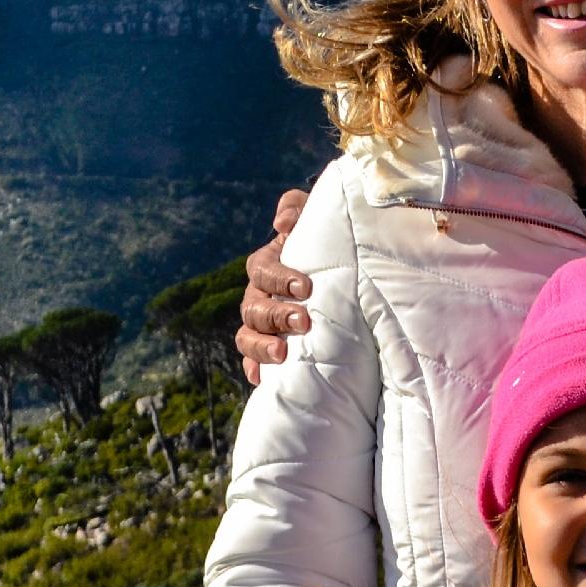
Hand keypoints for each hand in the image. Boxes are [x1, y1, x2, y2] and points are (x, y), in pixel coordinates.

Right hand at [238, 190, 313, 384]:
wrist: (338, 271)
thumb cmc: (325, 241)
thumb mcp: (315, 218)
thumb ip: (297, 207)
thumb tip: (282, 221)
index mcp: (267, 264)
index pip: (262, 270)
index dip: (279, 278)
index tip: (305, 287)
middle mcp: (259, 294)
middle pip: (254, 308)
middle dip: (276, 315)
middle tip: (303, 321)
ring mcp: (262, 323)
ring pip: (247, 335)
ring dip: (262, 345)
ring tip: (282, 354)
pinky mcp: (270, 345)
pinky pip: (253, 360)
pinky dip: (255, 368)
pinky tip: (262, 379)